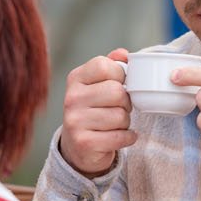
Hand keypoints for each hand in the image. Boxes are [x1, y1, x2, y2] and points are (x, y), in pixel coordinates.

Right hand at [61, 49, 134, 175]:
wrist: (79, 147)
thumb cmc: (95, 110)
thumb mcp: (98, 84)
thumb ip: (112, 66)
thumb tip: (123, 53)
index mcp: (76, 78)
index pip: (105, 66)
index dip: (121, 76)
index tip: (119, 85)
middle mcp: (72, 98)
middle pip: (117, 92)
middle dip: (126, 102)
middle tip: (119, 108)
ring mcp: (75, 121)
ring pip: (121, 116)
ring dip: (126, 122)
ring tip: (115, 124)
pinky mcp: (84, 142)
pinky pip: (121, 136)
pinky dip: (128, 137)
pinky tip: (120, 137)